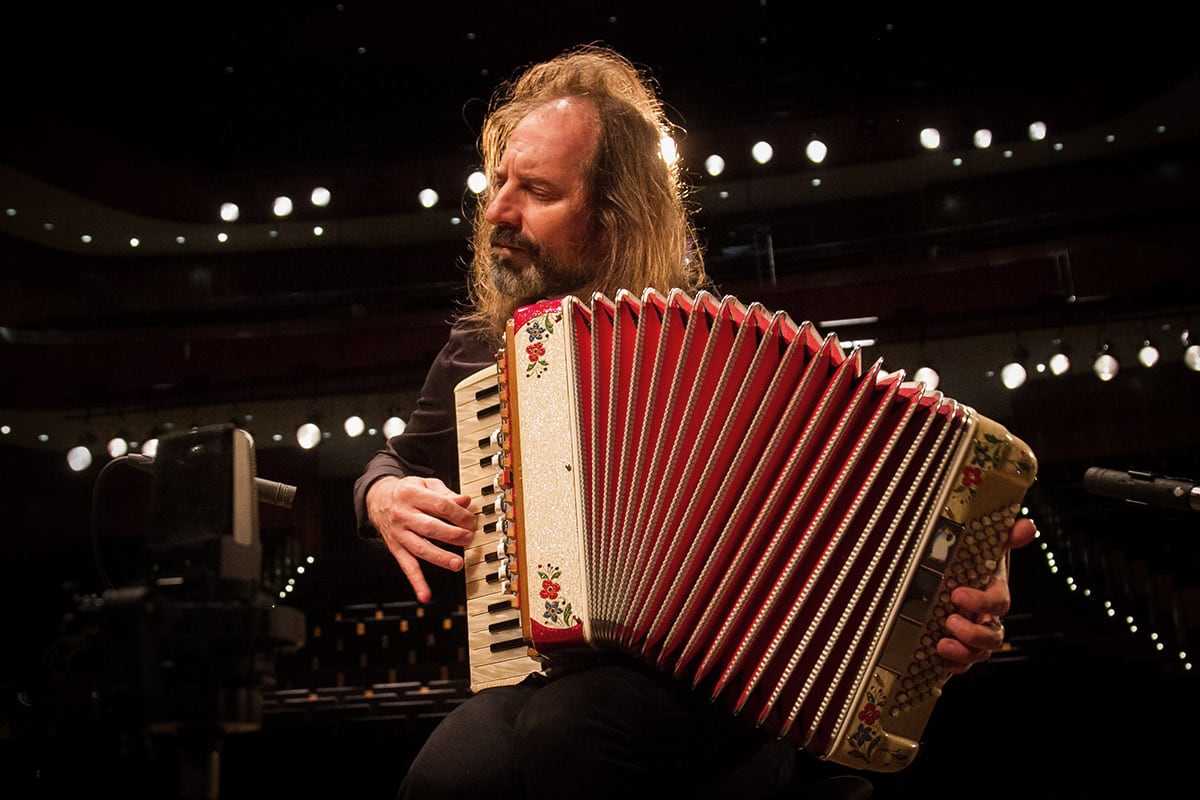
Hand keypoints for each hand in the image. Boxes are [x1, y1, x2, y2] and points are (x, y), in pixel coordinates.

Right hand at [366, 475, 476, 602]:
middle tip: (469, 539)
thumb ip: (446, 493)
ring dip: (440, 558)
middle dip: (454, 535)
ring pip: (421, 548)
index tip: (471, 520)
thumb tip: (466, 501)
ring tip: (457, 563)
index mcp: (411, 494)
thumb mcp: (425, 484)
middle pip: (431, 528)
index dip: (460, 514)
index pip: (441, 506)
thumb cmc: (407, 492)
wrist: (378, 499)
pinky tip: (425, 595)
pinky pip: (407, 567)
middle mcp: (403, 515)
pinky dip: (416, 582)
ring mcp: (399, 533)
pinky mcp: (396, 548)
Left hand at [937, 517, 1036, 674]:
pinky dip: (956, 665)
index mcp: (994, 592)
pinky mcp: (960, 647)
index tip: (958, 594)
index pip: (998, 602)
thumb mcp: (985, 546)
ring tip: (941, 644)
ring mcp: (975, 634)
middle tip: (949, 620)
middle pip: (993, 636)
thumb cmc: (973, 562)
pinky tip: (941, 660)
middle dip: (973, 633)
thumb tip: (1026, 525)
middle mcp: (988, 617)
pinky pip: (965, 664)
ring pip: (981, 653)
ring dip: (963, 653)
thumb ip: (1005, 537)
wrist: (955, 578)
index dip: (982, 602)